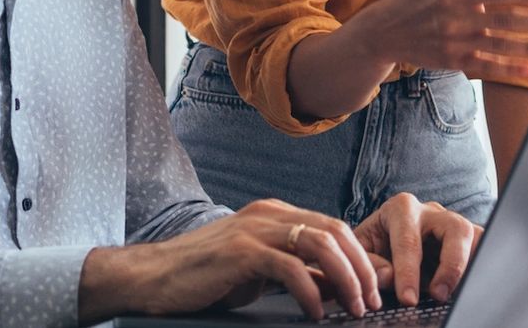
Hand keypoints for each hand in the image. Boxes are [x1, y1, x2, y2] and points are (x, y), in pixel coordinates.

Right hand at [78, 199, 383, 322]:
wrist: (154, 278)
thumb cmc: (205, 278)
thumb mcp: (260, 274)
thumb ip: (299, 274)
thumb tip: (340, 288)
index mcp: (274, 215)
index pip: (332, 227)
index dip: (359, 258)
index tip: (373, 289)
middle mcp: (268, 215)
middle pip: (334, 231)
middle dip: (361, 268)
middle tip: (371, 301)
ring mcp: (254, 230)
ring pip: (319, 244)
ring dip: (345, 279)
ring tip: (354, 307)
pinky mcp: (241, 252)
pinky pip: (290, 268)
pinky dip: (310, 292)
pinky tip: (314, 313)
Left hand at [353, 193, 482, 305]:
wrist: (385, 242)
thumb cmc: (375, 245)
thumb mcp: (362, 251)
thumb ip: (370, 264)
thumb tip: (388, 277)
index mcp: (401, 208)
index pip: (408, 240)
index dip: (408, 272)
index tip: (408, 299)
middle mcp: (432, 211)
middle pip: (455, 229)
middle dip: (451, 265)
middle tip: (439, 295)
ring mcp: (455, 223)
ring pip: (477, 237)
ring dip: (471, 267)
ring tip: (460, 293)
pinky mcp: (470, 239)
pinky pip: (485, 249)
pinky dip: (481, 268)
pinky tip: (472, 288)